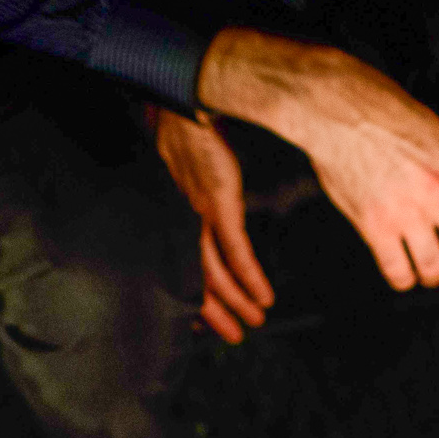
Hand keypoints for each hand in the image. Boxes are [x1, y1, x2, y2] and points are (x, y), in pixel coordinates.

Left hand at [151, 110, 274, 342]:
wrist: (184, 101)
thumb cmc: (189, 129)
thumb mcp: (190, 166)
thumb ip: (199, 189)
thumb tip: (208, 204)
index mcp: (176, 216)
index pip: (183, 266)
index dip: (194, 295)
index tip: (202, 320)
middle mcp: (183, 221)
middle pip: (198, 277)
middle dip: (216, 311)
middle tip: (233, 336)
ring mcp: (199, 214)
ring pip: (215, 271)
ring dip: (237, 300)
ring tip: (255, 321)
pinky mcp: (217, 204)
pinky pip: (234, 250)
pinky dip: (249, 276)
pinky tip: (263, 296)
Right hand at [197, 29, 438, 291]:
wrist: (333, 107)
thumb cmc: (378, 108)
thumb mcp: (433, 129)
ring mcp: (407, 211)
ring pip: (434, 267)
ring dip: (433, 278)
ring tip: (427, 276)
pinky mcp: (375, 225)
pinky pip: (397, 270)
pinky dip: (402, 280)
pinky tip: (401, 274)